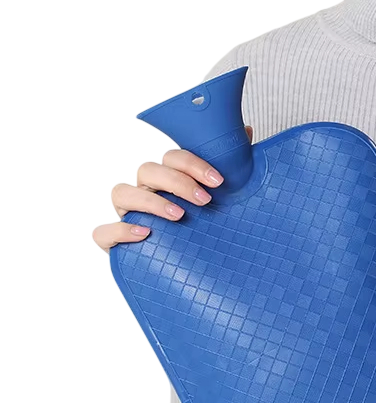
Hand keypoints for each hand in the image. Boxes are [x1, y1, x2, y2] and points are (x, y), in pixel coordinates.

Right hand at [92, 125, 253, 252]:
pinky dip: (120, 230)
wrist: (198, 271)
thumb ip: (232, 166)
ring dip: (151, 201)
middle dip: (177, 182)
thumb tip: (246, 131)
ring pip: (121, 192)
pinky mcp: (115, 243)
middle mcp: (145, 192)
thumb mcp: (224, 199)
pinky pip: (103, 231)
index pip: (172, 158)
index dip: (192, 164)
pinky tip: (145, 233)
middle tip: (204, 200)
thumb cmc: (207, 227)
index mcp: (168, 179)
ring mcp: (127, 215)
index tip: (218, 181)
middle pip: (147, 170)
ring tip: (179, 216)